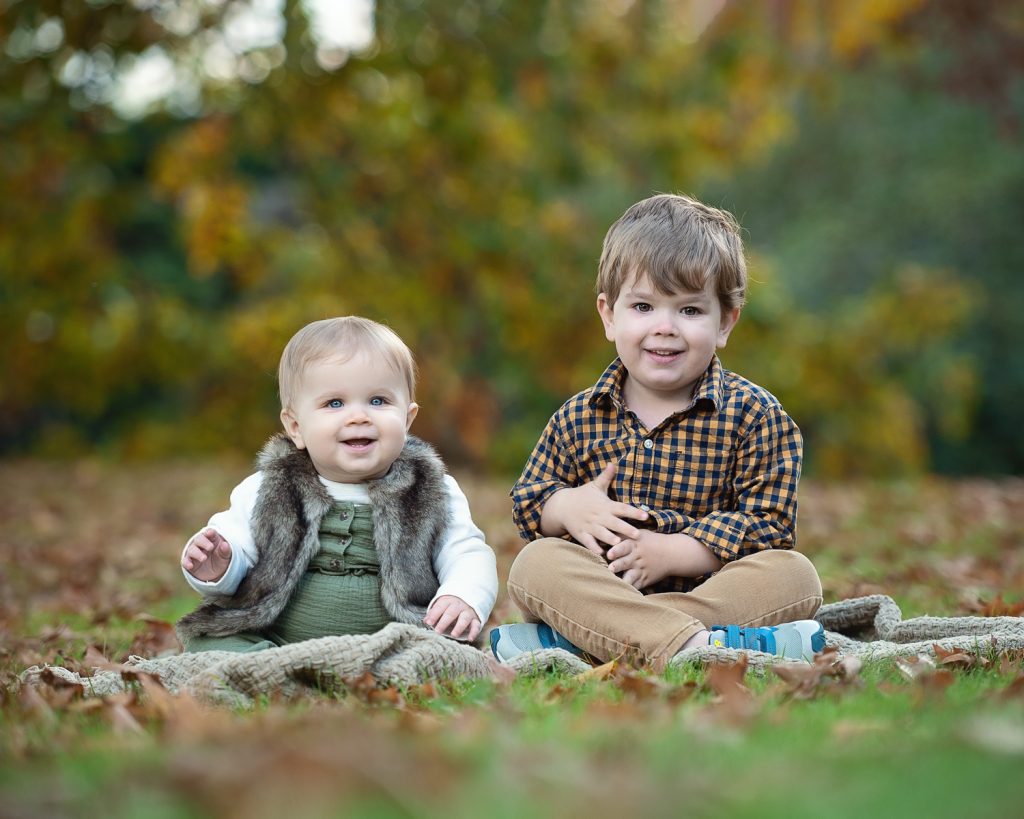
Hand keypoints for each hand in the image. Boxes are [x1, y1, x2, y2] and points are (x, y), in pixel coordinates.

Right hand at [182, 528, 231, 581]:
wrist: (216, 574)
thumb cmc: (221, 560)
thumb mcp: (226, 556)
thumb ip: (226, 550)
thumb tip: (225, 544)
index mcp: (212, 539)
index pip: (209, 533)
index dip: (209, 532)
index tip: (211, 533)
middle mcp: (201, 544)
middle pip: (199, 539)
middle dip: (203, 542)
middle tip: (210, 547)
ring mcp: (194, 553)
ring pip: (192, 550)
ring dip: (197, 553)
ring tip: (204, 558)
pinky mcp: (189, 562)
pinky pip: (185, 561)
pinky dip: (186, 563)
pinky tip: (190, 566)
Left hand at [424, 595, 481, 640]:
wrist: (467, 599)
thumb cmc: (450, 606)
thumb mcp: (441, 606)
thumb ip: (434, 613)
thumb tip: (425, 621)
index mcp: (448, 601)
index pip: (440, 607)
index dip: (434, 615)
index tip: (428, 622)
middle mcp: (459, 605)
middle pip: (451, 613)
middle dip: (444, 622)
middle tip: (438, 631)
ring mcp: (468, 612)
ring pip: (464, 618)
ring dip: (459, 626)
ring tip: (453, 635)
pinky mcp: (476, 619)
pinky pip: (476, 625)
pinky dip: (474, 632)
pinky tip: (470, 639)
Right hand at [540, 463, 648, 555]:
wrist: (561, 505)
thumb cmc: (582, 496)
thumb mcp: (594, 485)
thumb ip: (606, 477)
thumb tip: (613, 463)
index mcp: (605, 505)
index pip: (622, 508)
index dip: (634, 512)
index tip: (646, 515)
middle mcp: (599, 516)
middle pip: (614, 523)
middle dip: (626, 528)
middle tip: (637, 534)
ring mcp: (590, 526)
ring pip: (602, 534)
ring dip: (610, 539)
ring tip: (619, 544)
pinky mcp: (581, 534)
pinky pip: (588, 542)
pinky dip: (594, 547)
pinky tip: (601, 553)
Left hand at [606, 530, 722, 589]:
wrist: (672, 553)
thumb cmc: (649, 541)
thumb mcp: (637, 534)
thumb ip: (621, 534)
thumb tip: (602, 529)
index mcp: (634, 544)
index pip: (624, 546)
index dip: (617, 550)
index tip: (609, 553)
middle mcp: (637, 557)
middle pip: (625, 562)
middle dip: (617, 566)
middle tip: (610, 569)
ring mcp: (642, 569)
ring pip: (631, 576)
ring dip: (624, 580)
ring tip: (616, 584)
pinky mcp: (646, 579)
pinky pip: (638, 586)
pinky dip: (631, 590)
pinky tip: (622, 594)